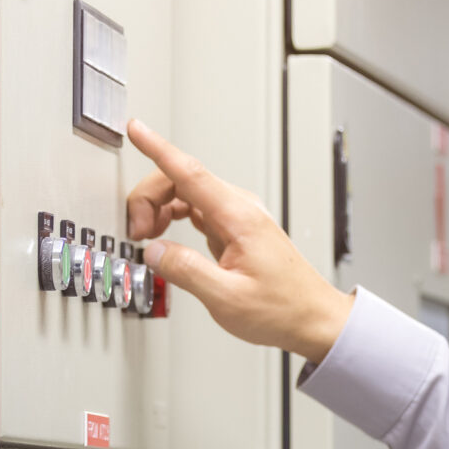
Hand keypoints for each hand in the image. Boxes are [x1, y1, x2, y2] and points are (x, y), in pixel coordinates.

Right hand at [125, 118, 355, 363]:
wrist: (312, 318)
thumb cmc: (282, 308)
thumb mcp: (227, 298)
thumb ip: (186, 271)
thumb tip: (154, 252)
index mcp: (239, 217)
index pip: (189, 172)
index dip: (158, 148)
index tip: (137, 131)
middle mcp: (240, 209)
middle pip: (181, 180)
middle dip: (149, 198)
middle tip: (137, 232)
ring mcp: (238, 217)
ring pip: (187, 194)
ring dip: (160, 209)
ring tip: (147, 238)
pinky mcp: (236, 229)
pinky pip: (196, 209)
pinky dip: (174, 217)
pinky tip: (166, 237)